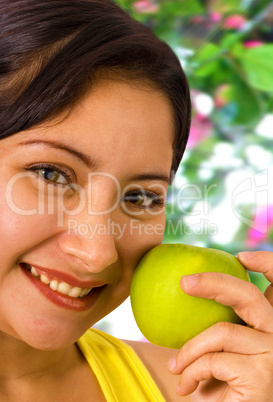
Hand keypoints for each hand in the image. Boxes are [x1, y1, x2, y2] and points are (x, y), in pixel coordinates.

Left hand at [167, 251, 272, 400]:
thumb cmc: (228, 393)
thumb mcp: (225, 358)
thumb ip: (222, 334)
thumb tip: (189, 296)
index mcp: (270, 328)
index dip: (267, 264)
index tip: (242, 257)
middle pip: (248, 295)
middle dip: (214, 282)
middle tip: (184, 282)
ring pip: (222, 331)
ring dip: (189, 350)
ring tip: (174, 367)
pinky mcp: (263, 375)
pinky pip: (213, 360)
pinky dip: (191, 371)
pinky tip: (185, 386)